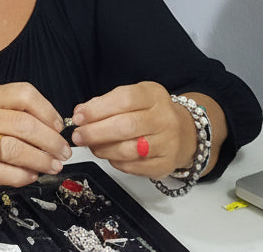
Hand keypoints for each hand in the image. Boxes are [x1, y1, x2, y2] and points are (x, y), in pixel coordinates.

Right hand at [0, 82, 71, 188]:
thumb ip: (15, 111)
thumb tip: (53, 125)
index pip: (25, 94)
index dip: (48, 111)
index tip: (58, 125)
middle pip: (25, 125)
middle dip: (51, 140)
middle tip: (62, 150)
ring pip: (16, 149)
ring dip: (40, 160)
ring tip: (52, 165)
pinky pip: (2, 172)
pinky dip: (22, 176)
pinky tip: (31, 175)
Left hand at [69, 81, 194, 178]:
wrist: (184, 132)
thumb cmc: (152, 113)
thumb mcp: (134, 97)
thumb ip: (107, 103)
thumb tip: (81, 113)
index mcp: (154, 95)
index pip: (125, 100)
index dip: (98, 109)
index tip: (79, 116)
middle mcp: (164, 118)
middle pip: (126, 126)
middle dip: (95, 132)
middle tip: (78, 136)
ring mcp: (167, 143)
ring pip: (128, 150)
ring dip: (103, 149)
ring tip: (92, 146)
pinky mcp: (164, 164)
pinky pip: (133, 166)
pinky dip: (116, 162)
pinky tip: (109, 155)